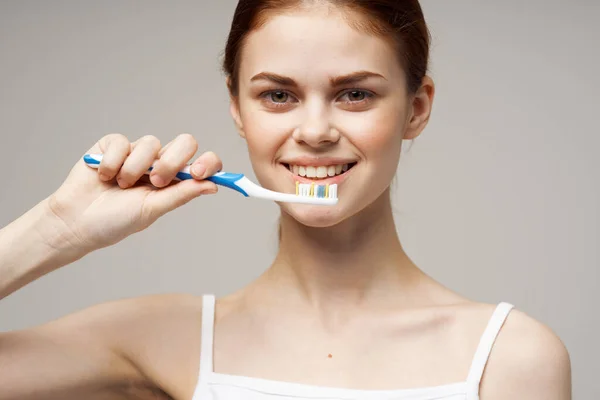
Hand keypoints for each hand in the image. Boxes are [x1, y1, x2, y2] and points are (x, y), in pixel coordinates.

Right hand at [45, 133, 220, 252]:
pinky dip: (112, 162)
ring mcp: (136, 152)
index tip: (198, 172)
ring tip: (120, 185)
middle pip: (185, 142)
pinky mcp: (111, 145)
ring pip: (151, 143)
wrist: (76, 221)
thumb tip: (213, 186)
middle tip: (156, 181)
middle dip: (172, 161)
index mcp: (175, 180)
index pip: (202, 163)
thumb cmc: (115, 221)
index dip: (208, 163)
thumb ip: (181, 195)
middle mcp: (159, 163)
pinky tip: (103, 176)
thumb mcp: (152, 210)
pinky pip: (122, 142)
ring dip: (135, 168)